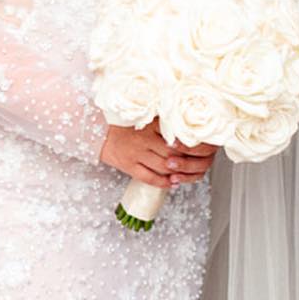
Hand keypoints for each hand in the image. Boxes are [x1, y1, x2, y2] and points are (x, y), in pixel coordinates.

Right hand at [99, 118, 218, 186]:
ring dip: (177, 172)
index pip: (176, 137)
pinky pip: (149, 178)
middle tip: (197, 164)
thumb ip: (162, 120)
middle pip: (173, 154)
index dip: (191, 146)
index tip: (202, 149)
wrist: (96, 131)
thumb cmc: (121, 123)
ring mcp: (136, 154)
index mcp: (150, 125)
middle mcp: (144, 139)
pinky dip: (163, 182)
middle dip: (187, 161)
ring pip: (164, 167)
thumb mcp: (143, 116)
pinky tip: (172, 183)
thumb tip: (185, 124)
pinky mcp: (129, 166)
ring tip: (185, 173)